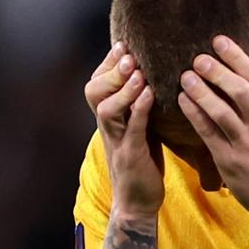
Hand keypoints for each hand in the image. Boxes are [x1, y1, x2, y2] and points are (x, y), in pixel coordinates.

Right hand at [84, 42, 163, 218]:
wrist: (138, 203)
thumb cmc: (142, 162)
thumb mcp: (140, 128)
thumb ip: (140, 105)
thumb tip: (153, 77)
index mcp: (110, 119)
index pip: (98, 83)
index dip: (108, 63)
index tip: (123, 45)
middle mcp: (108, 127)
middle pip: (94, 92)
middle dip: (111, 71)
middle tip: (129, 54)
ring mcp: (117, 142)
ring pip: (107, 109)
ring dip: (122, 89)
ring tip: (138, 72)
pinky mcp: (130, 156)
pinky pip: (131, 130)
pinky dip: (139, 111)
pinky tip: (151, 95)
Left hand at [178, 36, 248, 224]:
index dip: (236, 57)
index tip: (219, 41)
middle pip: (240, 91)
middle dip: (218, 71)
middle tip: (198, 58)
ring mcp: (246, 145)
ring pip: (222, 112)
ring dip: (202, 92)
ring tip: (185, 77)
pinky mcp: (230, 162)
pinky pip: (209, 134)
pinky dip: (195, 116)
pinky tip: (183, 102)